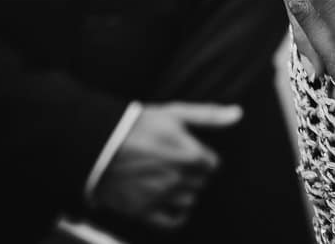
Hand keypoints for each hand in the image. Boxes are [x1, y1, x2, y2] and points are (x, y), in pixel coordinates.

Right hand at [93, 102, 240, 231]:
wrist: (96, 144)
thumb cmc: (137, 126)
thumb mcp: (174, 113)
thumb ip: (208, 116)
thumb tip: (237, 114)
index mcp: (189, 155)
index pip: (213, 165)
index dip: (202, 158)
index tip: (190, 153)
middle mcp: (178, 179)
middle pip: (201, 182)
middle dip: (193, 174)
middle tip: (174, 164)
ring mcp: (160, 197)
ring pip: (190, 200)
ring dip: (184, 192)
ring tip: (168, 179)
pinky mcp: (143, 211)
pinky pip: (174, 222)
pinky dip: (178, 215)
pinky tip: (171, 203)